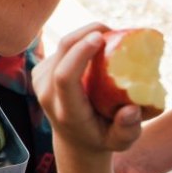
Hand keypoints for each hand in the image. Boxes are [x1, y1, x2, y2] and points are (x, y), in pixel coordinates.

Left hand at [32, 24, 144, 156]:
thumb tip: (131, 109)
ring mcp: (40, 81)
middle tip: (114, 30)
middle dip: (86, 33)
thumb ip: (127, 129)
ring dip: (85, 35)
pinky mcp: (40, 71)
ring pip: (62, 46)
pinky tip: (97, 46)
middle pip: (62, 52)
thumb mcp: (120, 142)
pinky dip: (81, 41)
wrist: (74, 141)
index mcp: (66, 111)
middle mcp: (47, 95)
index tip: (100, 38)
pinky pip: (62, 49)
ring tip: (110, 39)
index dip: (80, 53)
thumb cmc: (103, 138)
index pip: (65, 77)